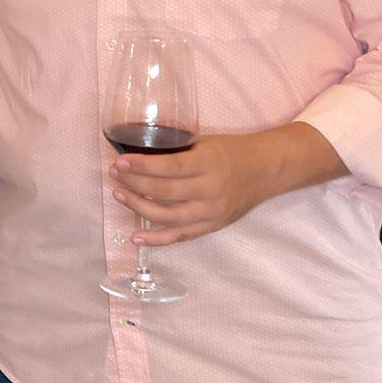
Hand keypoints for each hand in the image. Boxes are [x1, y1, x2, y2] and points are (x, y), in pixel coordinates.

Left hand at [107, 130, 289, 245]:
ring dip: (139, 207)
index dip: (141, 166)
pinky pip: (180, 236)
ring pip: (168, 217)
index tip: (120, 162)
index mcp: (208, 164)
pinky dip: (157, 239)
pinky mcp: (212, 226)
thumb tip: (138, 151)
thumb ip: (177, 150)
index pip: (169, 167)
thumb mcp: (205, 142)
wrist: (266, 170)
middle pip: (164, 192)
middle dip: (134, 184)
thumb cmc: (231, 151)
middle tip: (115, 175)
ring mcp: (211, 212)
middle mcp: (210, 190)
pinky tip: (136, 236)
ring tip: (120, 195)